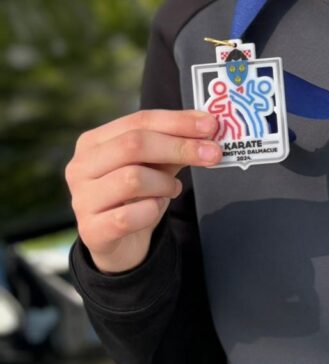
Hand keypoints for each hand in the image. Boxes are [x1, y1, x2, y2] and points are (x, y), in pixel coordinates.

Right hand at [65, 109, 220, 273]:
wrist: (119, 242)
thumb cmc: (136, 195)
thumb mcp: (155, 164)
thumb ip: (176, 144)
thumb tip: (208, 126)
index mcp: (94, 142)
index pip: (139, 121)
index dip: (178, 121)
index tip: (211, 125)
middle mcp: (81, 166)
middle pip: (134, 145)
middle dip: (180, 147)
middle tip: (212, 154)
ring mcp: (82, 199)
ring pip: (133, 178)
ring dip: (165, 183)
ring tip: (173, 188)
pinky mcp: (90, 230)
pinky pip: (129, 216)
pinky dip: (152, 210)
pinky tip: (155, 208)